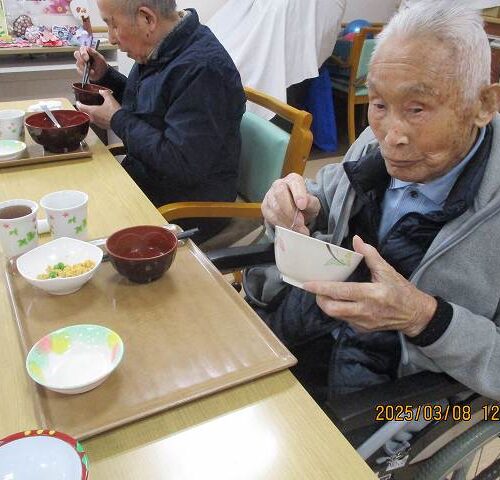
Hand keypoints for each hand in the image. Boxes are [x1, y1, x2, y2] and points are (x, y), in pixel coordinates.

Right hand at [74, 46, 107, 81]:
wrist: (102, 74)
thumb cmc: (101, 64)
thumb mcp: (100, 59)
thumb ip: (94, 53)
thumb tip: (88, 48)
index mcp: (87, 51)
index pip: (82, 49)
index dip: (83, 53)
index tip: (87, 58)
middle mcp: (82, 55)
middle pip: (76, 54)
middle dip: (80, 58)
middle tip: (85, 63)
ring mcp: (80, 62)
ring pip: (77, 63)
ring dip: (84, 67)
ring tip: (91, 70)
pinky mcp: (80, 69)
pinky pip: (79, 70)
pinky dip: (84, 72)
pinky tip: (90, 73)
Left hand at [76, 90, 120, 129]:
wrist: (121, 122)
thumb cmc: (114, 111)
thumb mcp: (110, 99)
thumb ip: (105, 93)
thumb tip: (102, 90)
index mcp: (92, 111)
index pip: (81, 107)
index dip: (78, 104)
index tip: (77, 102)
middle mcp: (93, 118)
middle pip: (84, 114)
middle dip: (83, 110)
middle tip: (83, 107)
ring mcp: (98, 123)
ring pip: (90, 119)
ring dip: (89, 115)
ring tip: (91, 112)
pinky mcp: (103, 127)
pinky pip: (96, 122)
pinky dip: (96, 119)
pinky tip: (99, 117)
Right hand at [261, 173, 320, 234]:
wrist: (295, 212)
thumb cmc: (304, 205)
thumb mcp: (313, 204)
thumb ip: (311, 202)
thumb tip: (305, 203)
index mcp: (293, 180)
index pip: (294, 182)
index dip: (298, 194)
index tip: (302, 206)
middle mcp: (279, 184)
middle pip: (280, 194)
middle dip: (290, 211)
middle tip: (300, 223)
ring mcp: (269, 195)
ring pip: (275, 207)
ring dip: (287, 221)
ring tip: (297, 230)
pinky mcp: (265, 207)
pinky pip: (270, 216)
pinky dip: (281, 225)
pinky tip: (289, 230)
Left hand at [303, 235, 437, 336]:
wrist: (415, 315)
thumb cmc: (401, 290)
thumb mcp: (387, 270)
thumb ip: (370, 254)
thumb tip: (356, 239)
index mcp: (371, 294)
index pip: (341, 292)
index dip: (322, 288)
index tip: (307, 284)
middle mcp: (365, 311)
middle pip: (332, 309)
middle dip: (320, 299)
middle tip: (316, 289)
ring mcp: (363, 323)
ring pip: (336, 315)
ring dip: (328, 305)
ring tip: (326, 293)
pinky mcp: (362, 329)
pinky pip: (344, 320)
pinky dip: (339, 310)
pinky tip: (341, 302)